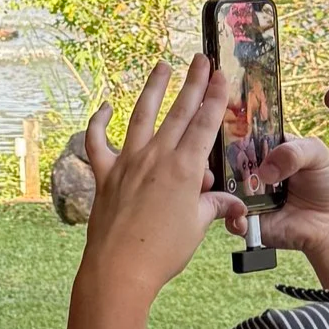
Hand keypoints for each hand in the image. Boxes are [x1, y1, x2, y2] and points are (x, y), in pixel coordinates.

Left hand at [78, 58, 242, 299]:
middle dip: (192, 83)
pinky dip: (99, 122)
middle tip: (200, 59)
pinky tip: (105, 107)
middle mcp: (156, 158)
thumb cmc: (163, 251)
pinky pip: (97, 142)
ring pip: (141, 117)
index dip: (214, 98)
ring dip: (152, 89)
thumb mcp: (197, 227)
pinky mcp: (105, 175)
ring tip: (162, 67)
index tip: (221, 75)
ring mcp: (128, 163)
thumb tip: (231, 204)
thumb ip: (212, 206)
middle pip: (178, 112)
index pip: (204, 124)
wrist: (119, 269)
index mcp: (185, 169)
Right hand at [224, 135, 328, 289]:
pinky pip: (232, 220)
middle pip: (224, 164)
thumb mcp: (316, 154)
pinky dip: (233, 218)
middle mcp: (250, 171)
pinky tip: (242, 215)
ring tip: (227, 190)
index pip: (239, 137)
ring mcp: (247, 196)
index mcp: (264, 148)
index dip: (228, 135)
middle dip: (217, 164)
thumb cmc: (326, 181)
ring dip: (220, 191)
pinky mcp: (249, 220)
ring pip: (222, 191)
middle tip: (217, 166)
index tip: (217, 132)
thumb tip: (265, 171)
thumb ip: (293, 152)